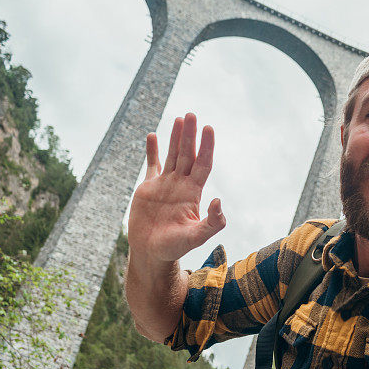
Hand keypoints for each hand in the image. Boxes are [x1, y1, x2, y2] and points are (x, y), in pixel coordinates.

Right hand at [127, 113, 225, 263]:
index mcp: (193, 193)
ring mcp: (165, 184)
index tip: (209, 128)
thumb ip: (212, 223)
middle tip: (192, 114)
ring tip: (180, 118)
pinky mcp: (148, 188)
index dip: (206, 147)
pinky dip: (152, 150)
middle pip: (187, 154)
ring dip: (176, 137)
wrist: (151, 253)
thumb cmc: (175, 248)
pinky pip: (152, 165)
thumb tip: (219, 201)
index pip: (203, 164)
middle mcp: (181, 185)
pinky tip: (152, 135)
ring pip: (172, 155)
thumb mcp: (196, 237)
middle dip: (190, 135)